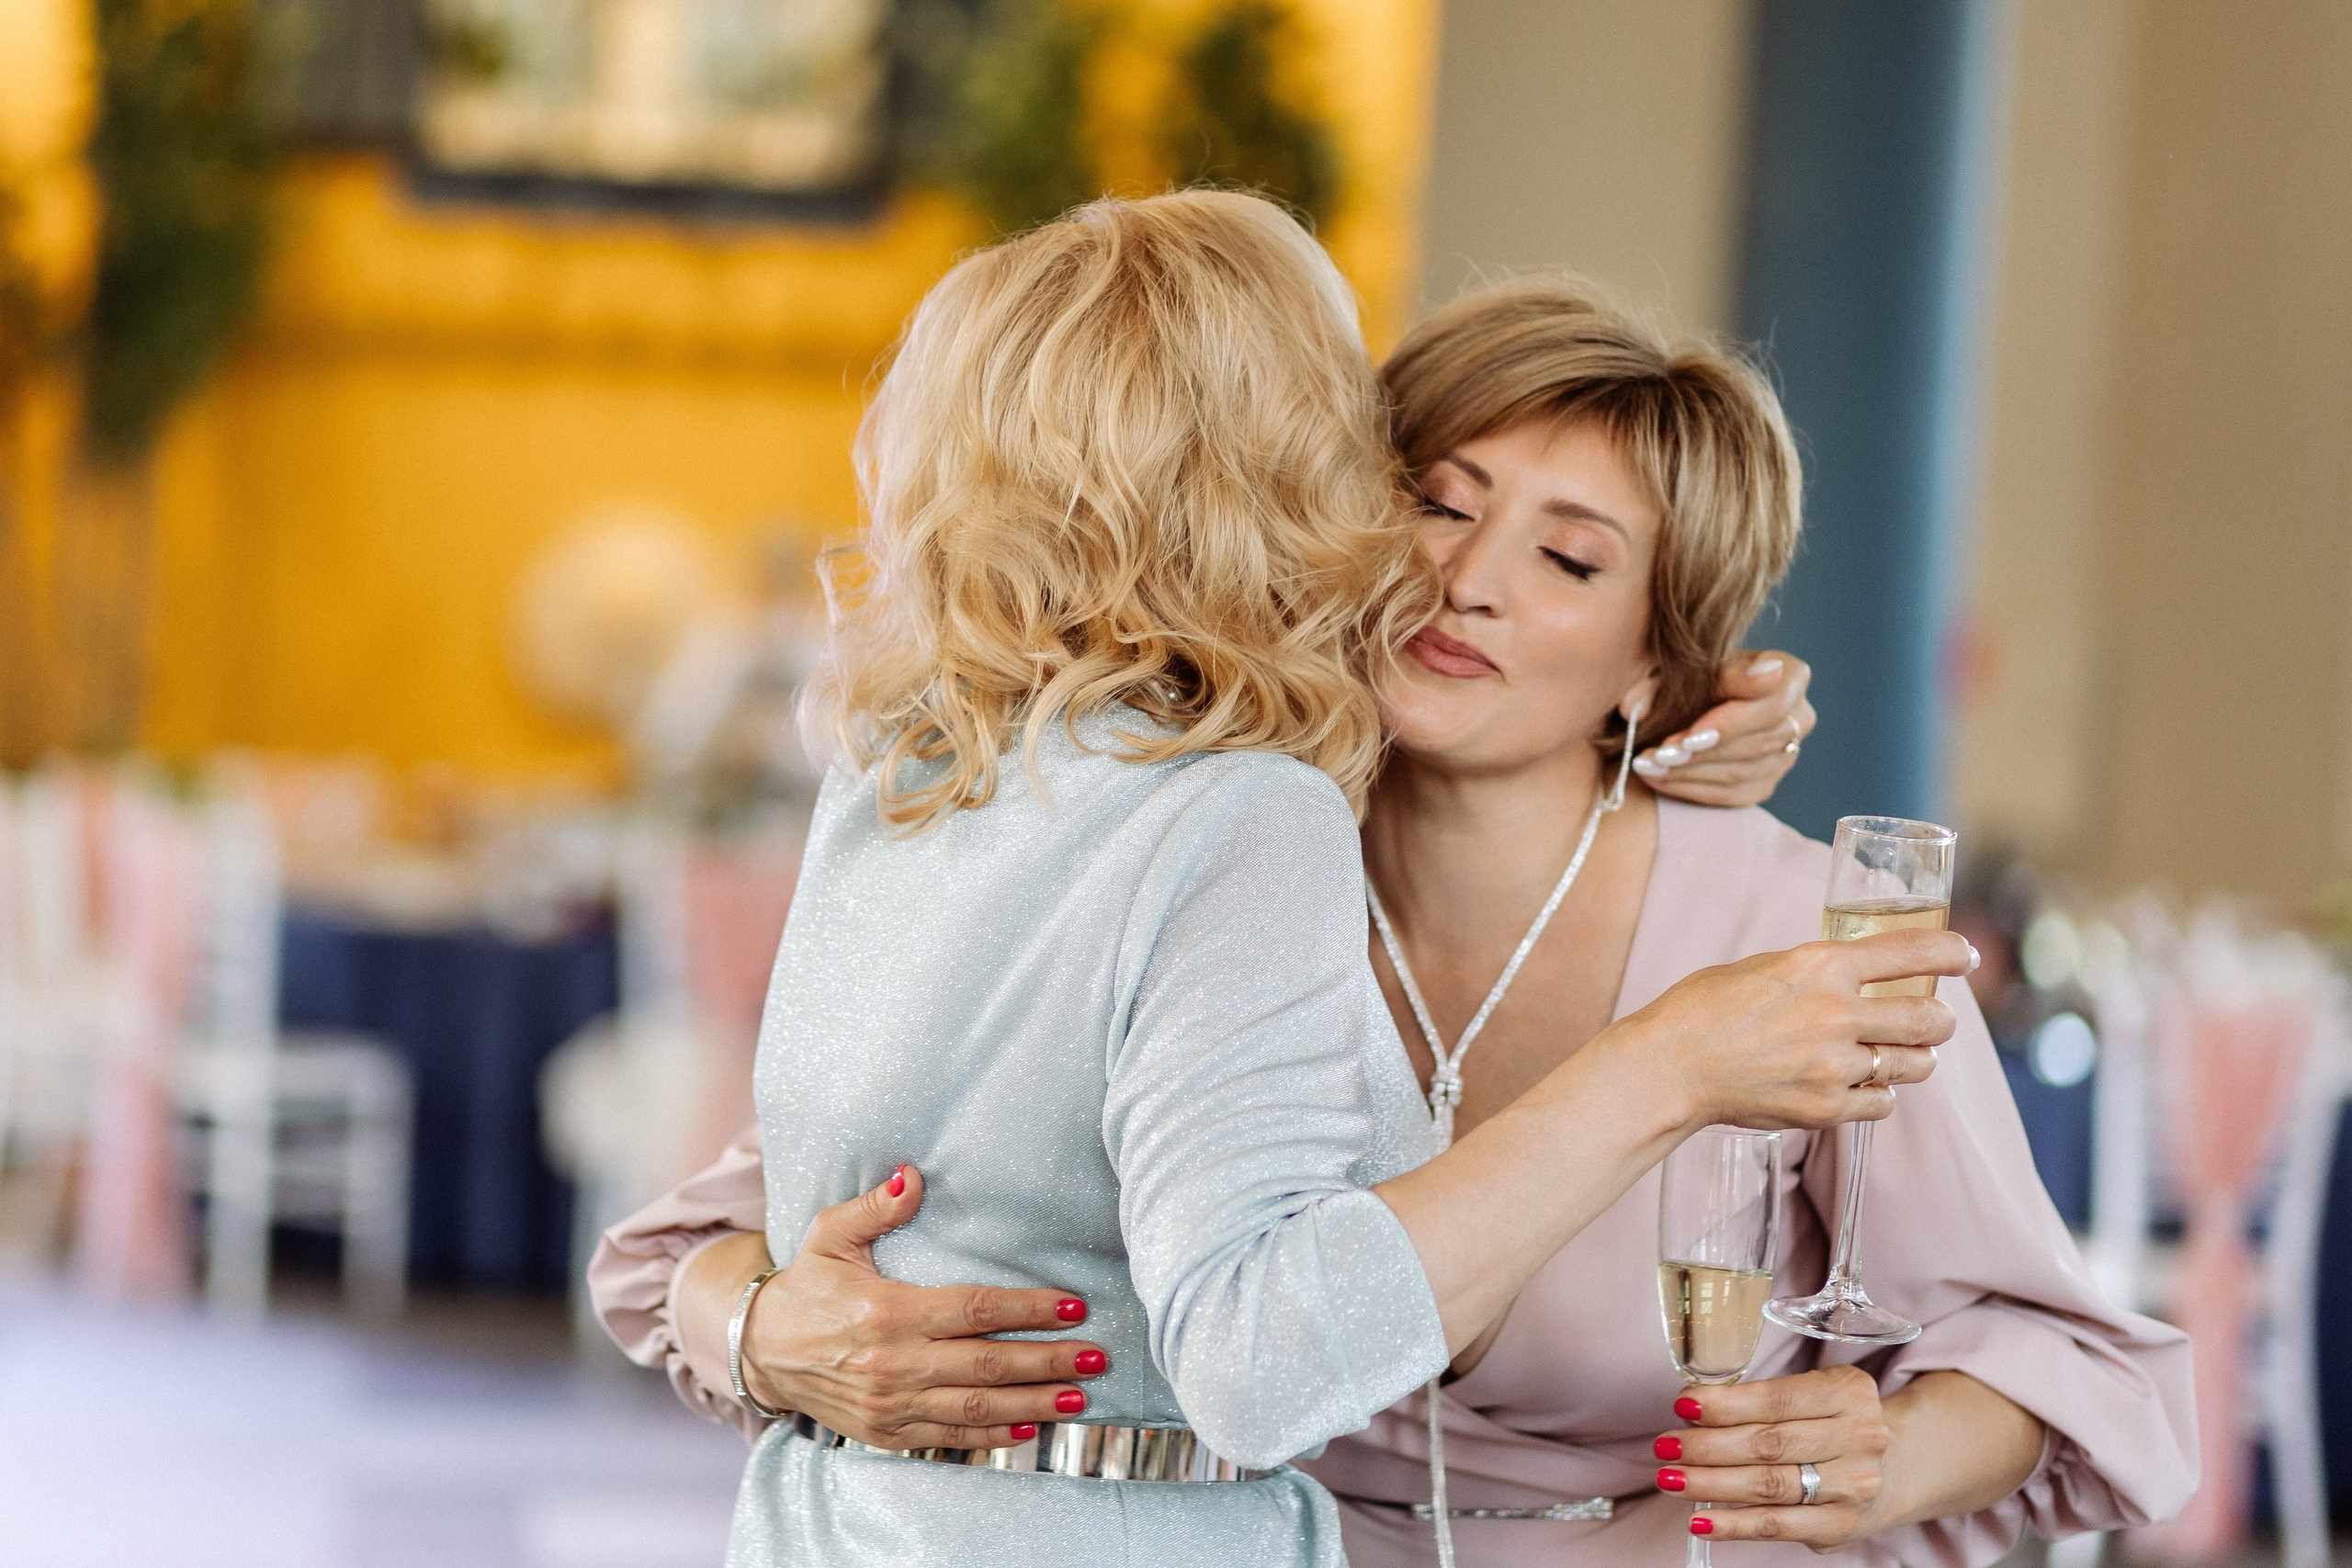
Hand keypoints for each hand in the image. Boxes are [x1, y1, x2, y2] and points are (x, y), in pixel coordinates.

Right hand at [737, 1165, 1107, 1448]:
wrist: (759, 1351)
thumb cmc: (806, 1286)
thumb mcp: (829, 1235)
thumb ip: (875, 1208)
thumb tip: (913, 1176)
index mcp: (888, 1312)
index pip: (975, 1309)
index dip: (1029, 1309)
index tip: (1074, 1306)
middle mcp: (894, 1364)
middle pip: (988, 1364)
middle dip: (1049, 1363)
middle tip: (1097, 1358)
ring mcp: (891, 1405)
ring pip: (978, 1409)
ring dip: (1034, 1405)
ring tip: (1079, 1399)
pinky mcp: (887, 1433)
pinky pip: (949, 1437)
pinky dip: (992, 1437)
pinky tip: (1029, 1428)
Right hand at [1615, 928, 1969, 1132]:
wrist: (1670, 1066)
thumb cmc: (1703, 1009)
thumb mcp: (1765, 969)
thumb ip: (1815, 975)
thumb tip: (1851, 983)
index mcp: (1820, 965)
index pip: (1909, 952)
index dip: (1948, 952)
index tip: (1964, 955)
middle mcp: (1836, 1013)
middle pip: (1927, 1019)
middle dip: (1942, 1020)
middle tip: (1938, 1021)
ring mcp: (1834, 1065)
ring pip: (1913, 1065)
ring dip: (1917, 1059)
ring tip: (1904, 1057)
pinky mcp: (1826, 1107)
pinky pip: (1880, 1103)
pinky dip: (1878, 1095)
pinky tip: (1860, 1086)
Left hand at [1635, 651, 1814, 806]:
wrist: (1690, 698)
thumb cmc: (1689, 673)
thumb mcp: (1678, 666)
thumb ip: (1658, 681)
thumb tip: (1637, 705)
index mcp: (1790, 674)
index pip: (1772, 705)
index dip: (1730, 724)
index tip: (1689, 737)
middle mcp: (1799, 716)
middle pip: (1758, 743)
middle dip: (1702, 753)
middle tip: (1660, 755)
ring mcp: (1785, 755)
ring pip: (1741, 772)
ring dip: (1689, 772)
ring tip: (1648, 765)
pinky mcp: (1765, 783)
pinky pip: (1731, 794)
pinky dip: (1690, 788)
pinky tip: (1657, 778)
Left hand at [1655, 1366, 1889, 1551]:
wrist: (1895, 1467)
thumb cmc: (1833, 1421)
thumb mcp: (1813, 1393)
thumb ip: (1762, 1398)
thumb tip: (1691, 1406)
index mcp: (1849, 1392)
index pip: (1777, 1399)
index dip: (1725, 1404)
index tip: (1682, 1404)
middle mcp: (1859, 1438)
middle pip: (1769, 1444)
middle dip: (1707, 1446)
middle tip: (1665, 1446)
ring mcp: (1854, 1486)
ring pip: (1769, 1486)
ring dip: (1710, 1484)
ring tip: (1670, 1479)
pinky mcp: (1841, 1526)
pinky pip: (1777, 1526)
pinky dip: (1733, 1524)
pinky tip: (1700, 1521)